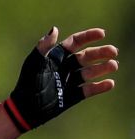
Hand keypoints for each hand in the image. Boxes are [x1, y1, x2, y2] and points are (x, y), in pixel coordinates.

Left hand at [3, 26, 117, 132]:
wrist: (25, 109)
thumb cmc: (27, 84)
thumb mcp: (34, 64)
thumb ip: (44, 47)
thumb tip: (54, 29)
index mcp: (56, 57)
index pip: (75, 42)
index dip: (89, 36)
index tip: (102, 33)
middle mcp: (65, 67)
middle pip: (86, 56)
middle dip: (100, 53)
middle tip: (113, 52)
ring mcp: (69, 81)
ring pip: (90, 72)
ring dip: (102, 68)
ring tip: (113, 65)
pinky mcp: (72, 96)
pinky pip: (89, 90)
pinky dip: (99, 87)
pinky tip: (109, 83)